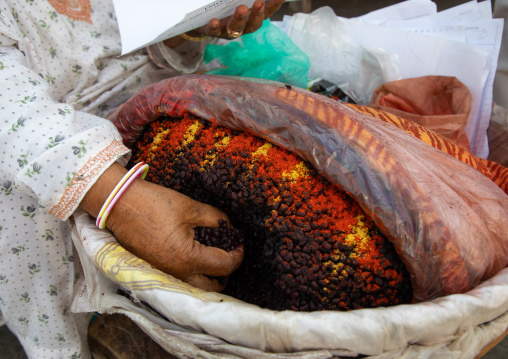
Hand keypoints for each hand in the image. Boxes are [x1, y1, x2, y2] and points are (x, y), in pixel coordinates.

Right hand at [79, 163, 243, 291]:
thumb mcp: (190, 207)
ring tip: (214, 256)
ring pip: (196, 287)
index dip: (238, 254)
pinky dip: (194, 274)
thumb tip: (229, 228)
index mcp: (188, 258)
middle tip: (229, 252)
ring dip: (210, 277)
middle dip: (226, 272)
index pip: (225, 266)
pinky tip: (196, 256)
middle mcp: (177, 273)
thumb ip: (215, 219)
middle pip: (213, 287)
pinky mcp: (155, 269)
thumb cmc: (154, 203)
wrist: (119, 204)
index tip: (239, 241)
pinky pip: (181, 280)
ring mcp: (165, 274)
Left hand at [164, 0, 285, 46]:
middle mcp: (242, 26)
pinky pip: (213, 31)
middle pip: (253, 24)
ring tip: (241, 9)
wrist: (201, 19)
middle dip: (257, 14)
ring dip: (239, 19)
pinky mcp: (212, 31)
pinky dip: (214, 27)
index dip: (274, 5)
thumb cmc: (224, 7)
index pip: (266, 12)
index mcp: (251, 17)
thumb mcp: (234, 2)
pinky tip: (214, 21)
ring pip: (235, 28)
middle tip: (259, 3)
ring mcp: (227, 30)